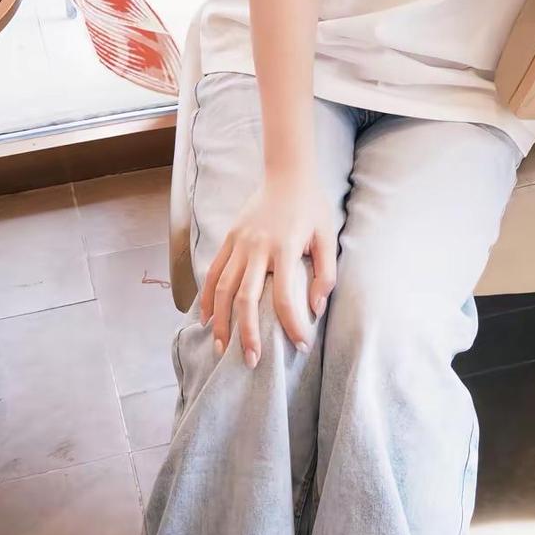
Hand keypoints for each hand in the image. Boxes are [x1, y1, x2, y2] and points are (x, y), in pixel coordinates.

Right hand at [200, 170, 338, 368]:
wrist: (286, 173)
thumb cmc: (311, 207)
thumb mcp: (327, 236)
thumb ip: (325, 274)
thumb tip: (316, 309)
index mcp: (285, 247)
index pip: (285, 296)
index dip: (292, 324)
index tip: (301, 345)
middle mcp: (257, 247)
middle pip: (245, 298)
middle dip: (247, 333)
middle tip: (252, 361)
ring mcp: (238, 243)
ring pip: (222, 289)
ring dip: (221, 321)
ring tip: (222, 349)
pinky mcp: (228, 239)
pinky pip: (212, 272)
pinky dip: (207, 298)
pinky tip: (206, 319)